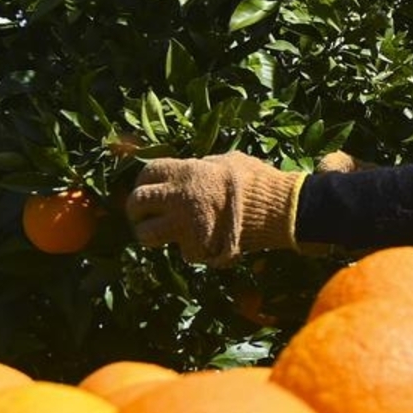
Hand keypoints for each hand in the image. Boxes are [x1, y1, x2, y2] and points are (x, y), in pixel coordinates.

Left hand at [125, 151, 304, 265]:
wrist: (275, 210)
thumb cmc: (256, 180)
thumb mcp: (228, 161)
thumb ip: (204, 166)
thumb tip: (195, 168)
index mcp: (185, 172)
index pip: (147, 172)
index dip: (144, 180)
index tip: (147, 186)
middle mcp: (177, 198)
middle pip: (136, 203)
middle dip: (136, 209)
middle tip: (142, 213)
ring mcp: (184, 225)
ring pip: (146, 235)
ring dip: (151, 234)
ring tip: (161, 233)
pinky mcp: (195, 248)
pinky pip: (181, 251)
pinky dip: (189, 248)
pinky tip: (201, 241)